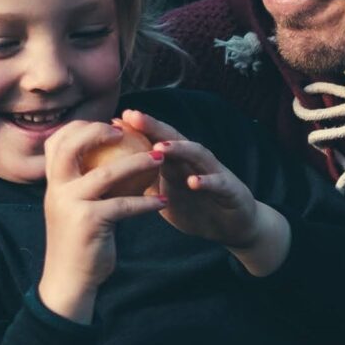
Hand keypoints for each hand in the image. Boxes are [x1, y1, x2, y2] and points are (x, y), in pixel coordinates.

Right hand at [38, 120, 166, 321]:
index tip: (109, 125)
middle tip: (127, 131)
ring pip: (105, 173)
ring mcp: (71, 204)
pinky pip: (124, 205)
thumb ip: (82, 183)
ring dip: (137, 163)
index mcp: (53, 182)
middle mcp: (57, 189)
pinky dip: (146, 202)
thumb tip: (108, 156)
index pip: (57, 141)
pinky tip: (162, 201)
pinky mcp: (89, 222)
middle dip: (99, 132)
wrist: (68, 279)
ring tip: (159, 159)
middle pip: (72, 146)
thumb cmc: (78, 240)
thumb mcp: (74, 206)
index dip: (81, 127)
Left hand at [119, 109, 291, 275]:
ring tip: (160, 147)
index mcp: (178, 162)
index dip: (138, 129)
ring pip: (197, 155)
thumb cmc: (196, 208)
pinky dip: (207, 181)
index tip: (115, 119)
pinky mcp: (230, 190)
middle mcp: (196, 162)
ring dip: (180, 149)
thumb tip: (111, 173)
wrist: (233, 228)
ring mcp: (214, 173)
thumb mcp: (165, 194)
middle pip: (174, 139)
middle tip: (133, 116)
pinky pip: (218, 183)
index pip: (157, 139)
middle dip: (154, 126)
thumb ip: (144, 181)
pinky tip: (194, 181)